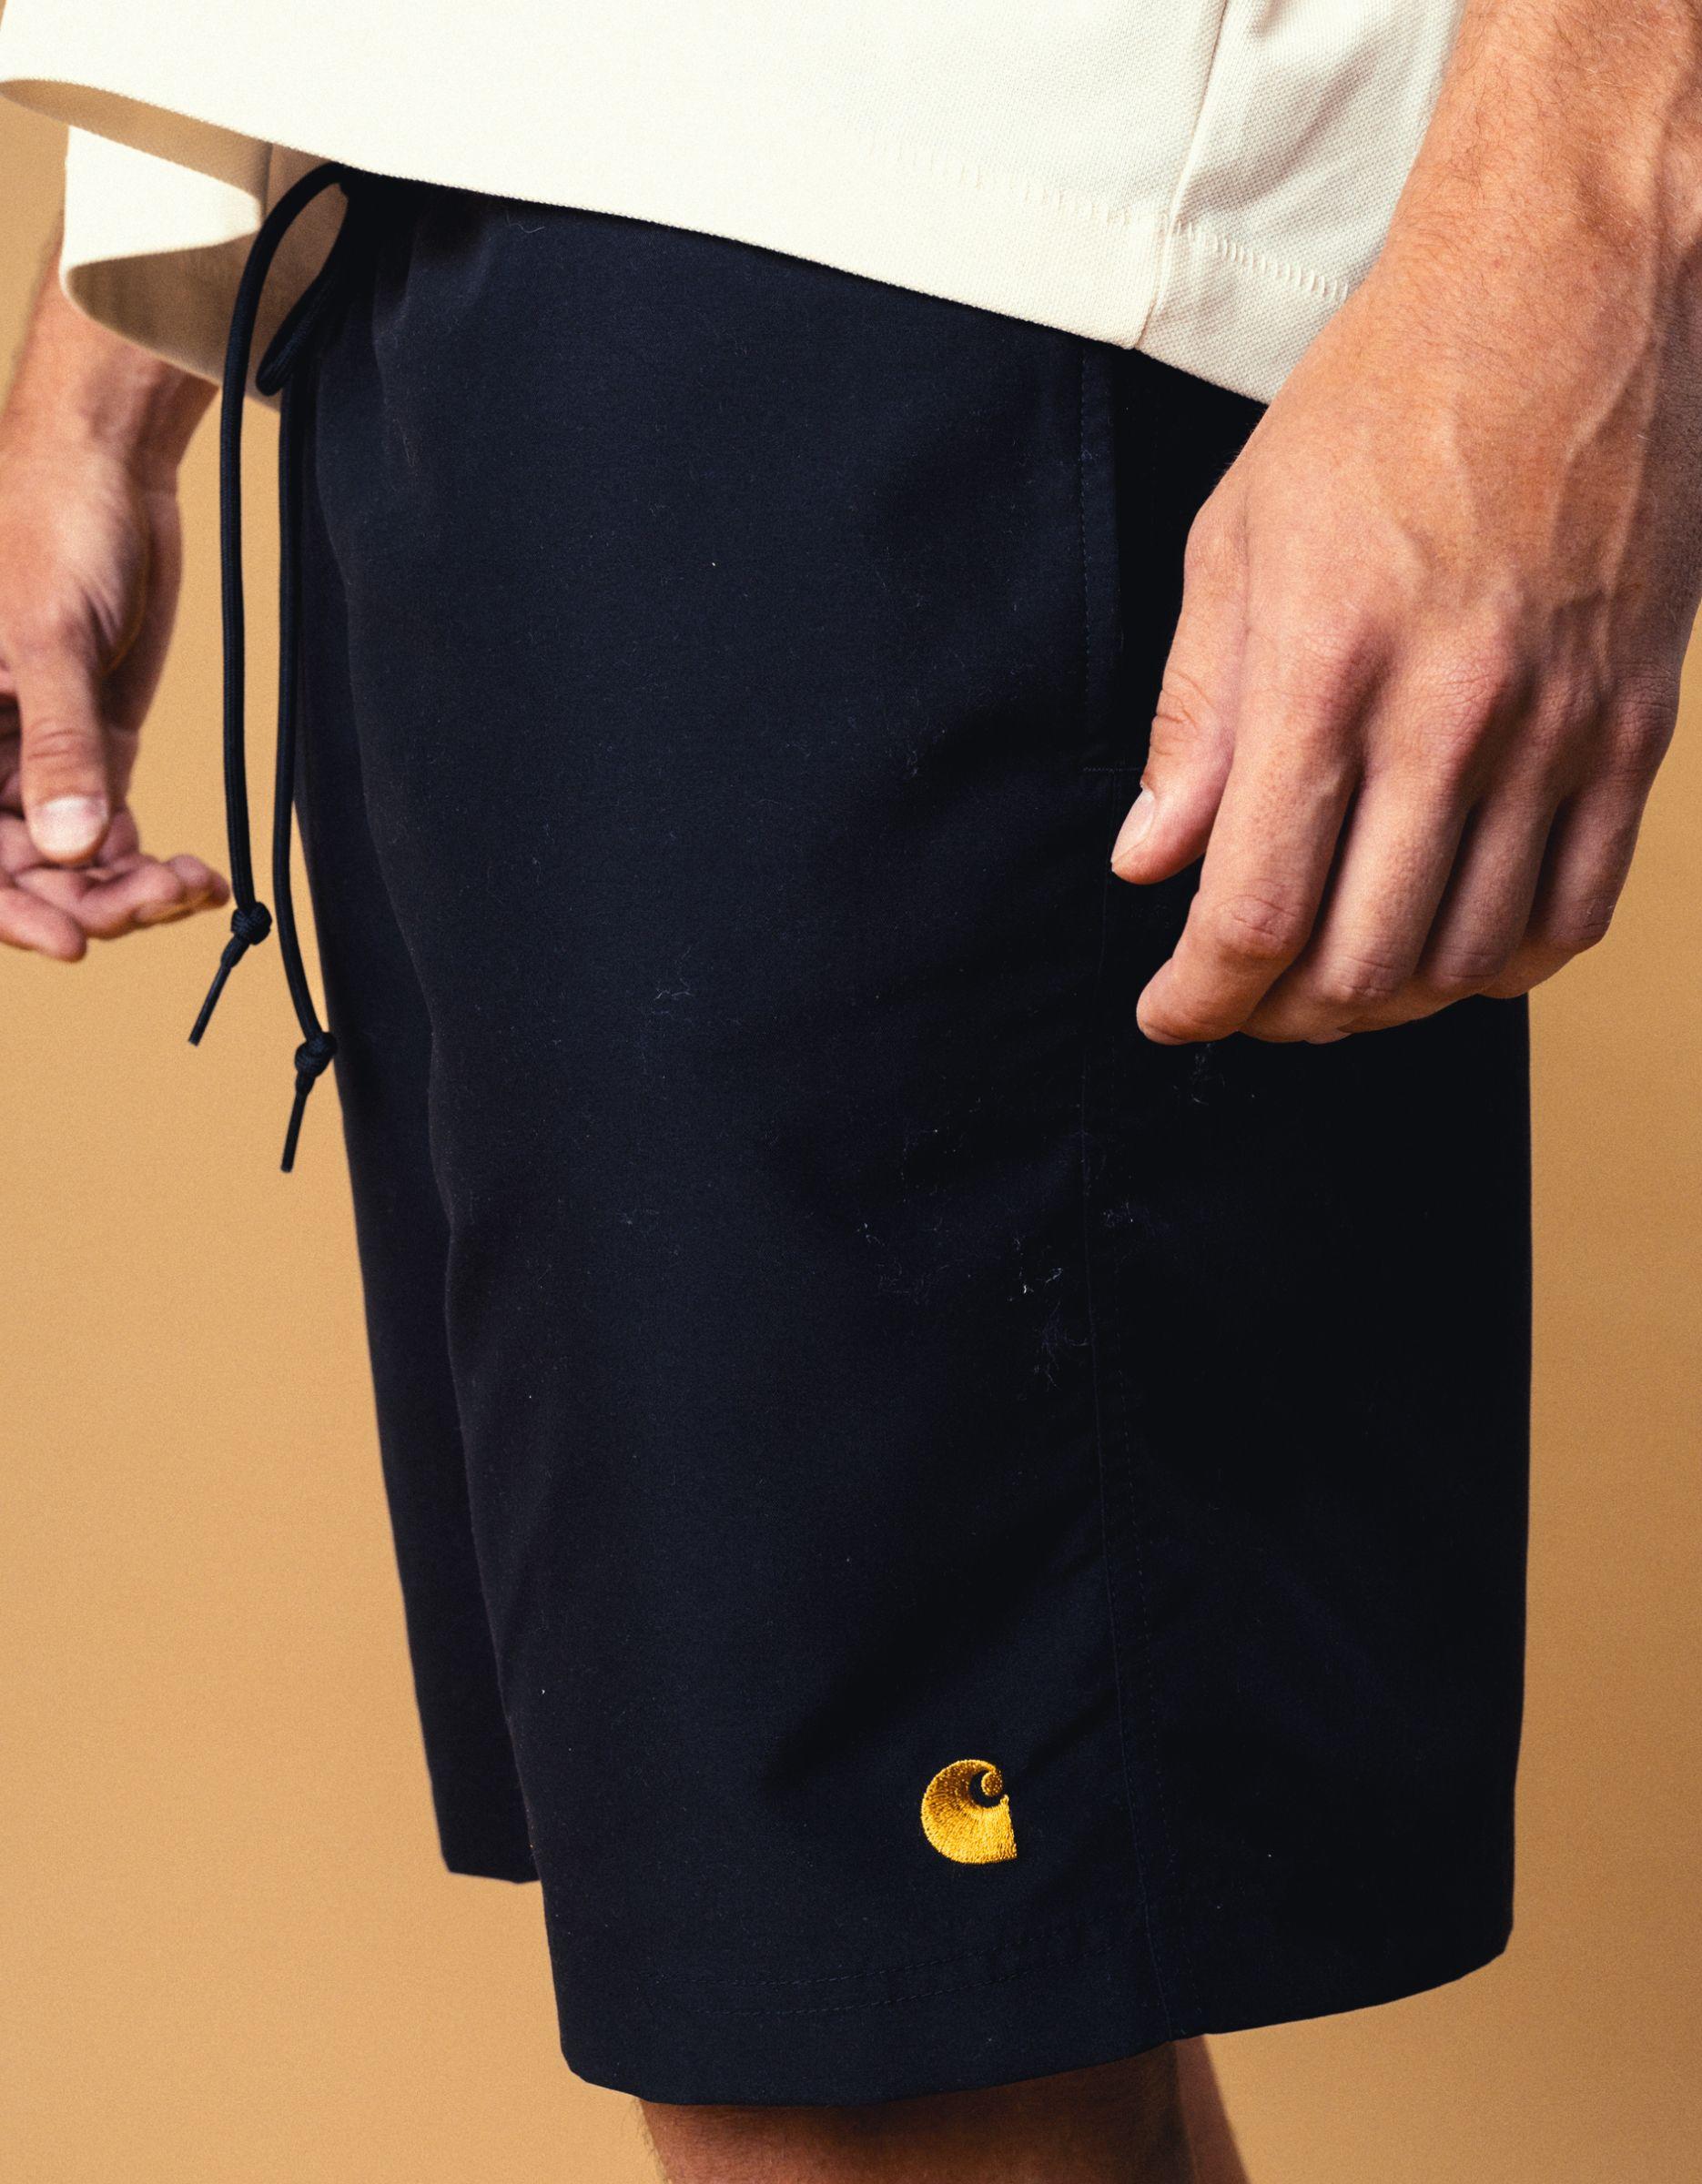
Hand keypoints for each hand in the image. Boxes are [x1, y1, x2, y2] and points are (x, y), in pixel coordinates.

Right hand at [0, 423, 225, 959]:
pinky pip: (109, 832)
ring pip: (69, 862)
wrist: (110, 469)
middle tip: (163, 899)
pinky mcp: (92, 749)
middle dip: (88, 900)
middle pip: (18, 872)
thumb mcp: (48, 637)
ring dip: (128, 888)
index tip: (74, 941)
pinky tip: (193, 869)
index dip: (6, 911)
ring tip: (191, 886)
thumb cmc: (50, 526)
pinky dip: (147, 860)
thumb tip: (67, 849)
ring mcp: (34, 759)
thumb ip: (59, 746)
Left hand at [1112, 15, 1701, 1044]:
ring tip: (1335, 976)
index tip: (1171, 1013)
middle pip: (1359, 963)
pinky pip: (1578, 912)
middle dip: (1279, 1014)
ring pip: (1468, 960)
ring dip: (1385, 1003)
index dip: (1201, 997)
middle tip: (1243, 996)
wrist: (1571, 290)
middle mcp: (1449, 714)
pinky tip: (1450, 946)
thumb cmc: (1385, 400)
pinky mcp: (1636, 725)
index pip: (1254, 909)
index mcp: (1325, 666)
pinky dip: (1503, 964)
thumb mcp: (1238, 542)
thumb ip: (1192, 720)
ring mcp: (1557, 727)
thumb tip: (1150, 857)